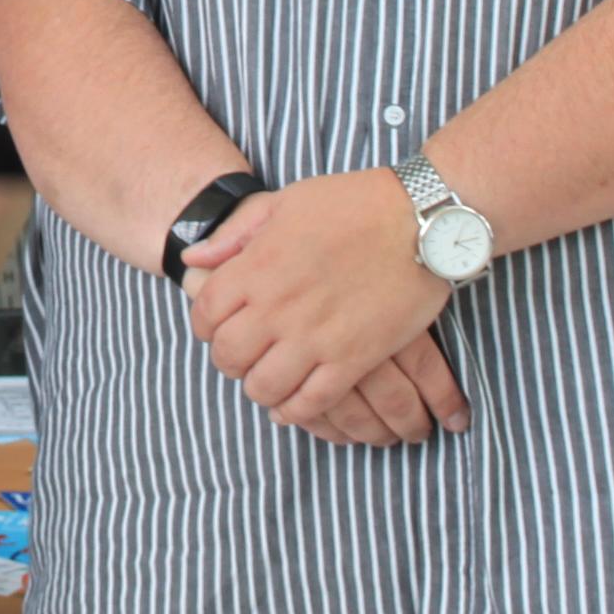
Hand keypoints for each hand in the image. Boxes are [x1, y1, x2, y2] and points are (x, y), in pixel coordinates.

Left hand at [184, 170, 459, 437]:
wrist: (420, 219)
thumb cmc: (352, 203)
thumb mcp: (284, 203)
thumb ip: (235, 234)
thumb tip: (193, 256)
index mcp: (256, 266)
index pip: (205, 314)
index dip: (205, 326)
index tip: (220, 327)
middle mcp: (278, 306)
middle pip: (229, 356)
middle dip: (230, 361)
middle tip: (245, 356)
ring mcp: (315, 336)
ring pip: (265, 387)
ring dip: (261, 388)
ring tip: (270, 380)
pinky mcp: (353, 358)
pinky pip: (312, 402)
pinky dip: (297, 410)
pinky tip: (296, 403)